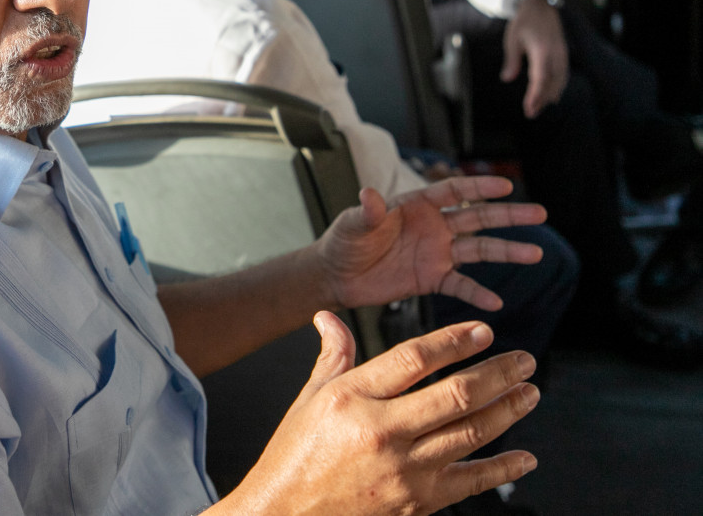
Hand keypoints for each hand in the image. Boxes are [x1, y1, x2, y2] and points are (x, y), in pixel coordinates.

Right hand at [216, 314, 538, 515]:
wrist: (285, 513)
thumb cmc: (296, 455)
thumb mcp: (309, 398)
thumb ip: (333, 356)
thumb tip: (329, 318)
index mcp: (352, 397)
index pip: (414, 359)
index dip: (454, 342)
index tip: (482, 332)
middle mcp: (381, 431)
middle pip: (455, 394)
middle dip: (498, 373)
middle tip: (523, 360)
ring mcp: (403, 469)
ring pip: (470, 433)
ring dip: (507, 411)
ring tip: (529, 393)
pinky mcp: (417, 501)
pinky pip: (471, 481)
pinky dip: (502, 469)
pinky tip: (524, 458)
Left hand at [317, 176, 545, 311]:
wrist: (337, 275)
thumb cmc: (344, 241)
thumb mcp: (353, 224)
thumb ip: (367, 212)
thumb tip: (369, 195)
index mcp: (416, 205)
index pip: (453, 191)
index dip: (478, 187)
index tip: (506, 186)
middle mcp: (433, 227)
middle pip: (477, 217)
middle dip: (508, 215)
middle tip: (539, 213)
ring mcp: (436, 253)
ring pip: (478, 250)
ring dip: (506, 252)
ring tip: (536, 254)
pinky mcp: (432, 279)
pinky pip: (460, 285)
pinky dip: (477, 294)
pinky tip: (496, 303)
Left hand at [501, 0, 568, 118]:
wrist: (540, 6)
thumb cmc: (524, 22)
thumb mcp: (512, 39)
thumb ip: (512, 60)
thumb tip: (507, 78)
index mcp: (542, 51)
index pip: (540, 78)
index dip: (535, 95)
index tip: (529, 108)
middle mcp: (555, 54)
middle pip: (552, 83)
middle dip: (542, 99)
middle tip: (531, 113)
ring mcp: (562, 54)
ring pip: (560, 80)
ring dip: (550, 94)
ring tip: (539, 108)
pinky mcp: (563, 54)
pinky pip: (563, 74)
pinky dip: (558, 86)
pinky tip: (552, 95)